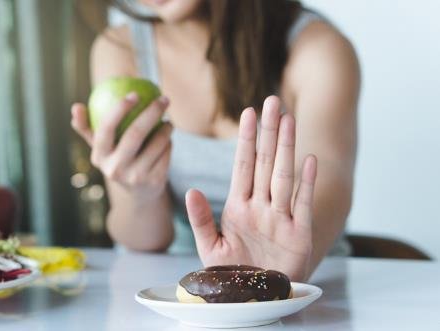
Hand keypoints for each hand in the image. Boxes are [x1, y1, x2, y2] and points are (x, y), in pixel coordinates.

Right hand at [71, 93, 172, 201]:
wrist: (138, 193)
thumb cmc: (117, 159)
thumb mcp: (101, 148)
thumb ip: (87, 127)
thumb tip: (76, 106)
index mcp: (99, 156)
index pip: (106, 129)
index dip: (119, 109)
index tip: (134, 94)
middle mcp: (115, 169)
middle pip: (135, 134)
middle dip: (151, 112)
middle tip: (163, 99)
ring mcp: (135, 177)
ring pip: (156, 143)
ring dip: (166, 128)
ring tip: (167, 121)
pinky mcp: (154, 181)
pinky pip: (166, 153)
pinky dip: (169, 143)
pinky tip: (168, 139)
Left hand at [185, 96, 316, 280]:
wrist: (255, 299)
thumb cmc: (233, 273)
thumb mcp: (210, 247)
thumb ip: (201, 219)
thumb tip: (191, 190)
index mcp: (238, 207)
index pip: (242, 166)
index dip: (246, 139)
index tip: (248, 113)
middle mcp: (261, 207)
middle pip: (264, 163)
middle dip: (268, 132)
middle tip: (272, 101)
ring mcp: (281, 218)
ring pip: (283, 176)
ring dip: (286, 148)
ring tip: (288, 119)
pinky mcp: (299, 235)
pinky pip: (303, 204)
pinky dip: (307, 183)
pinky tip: (310, 160)